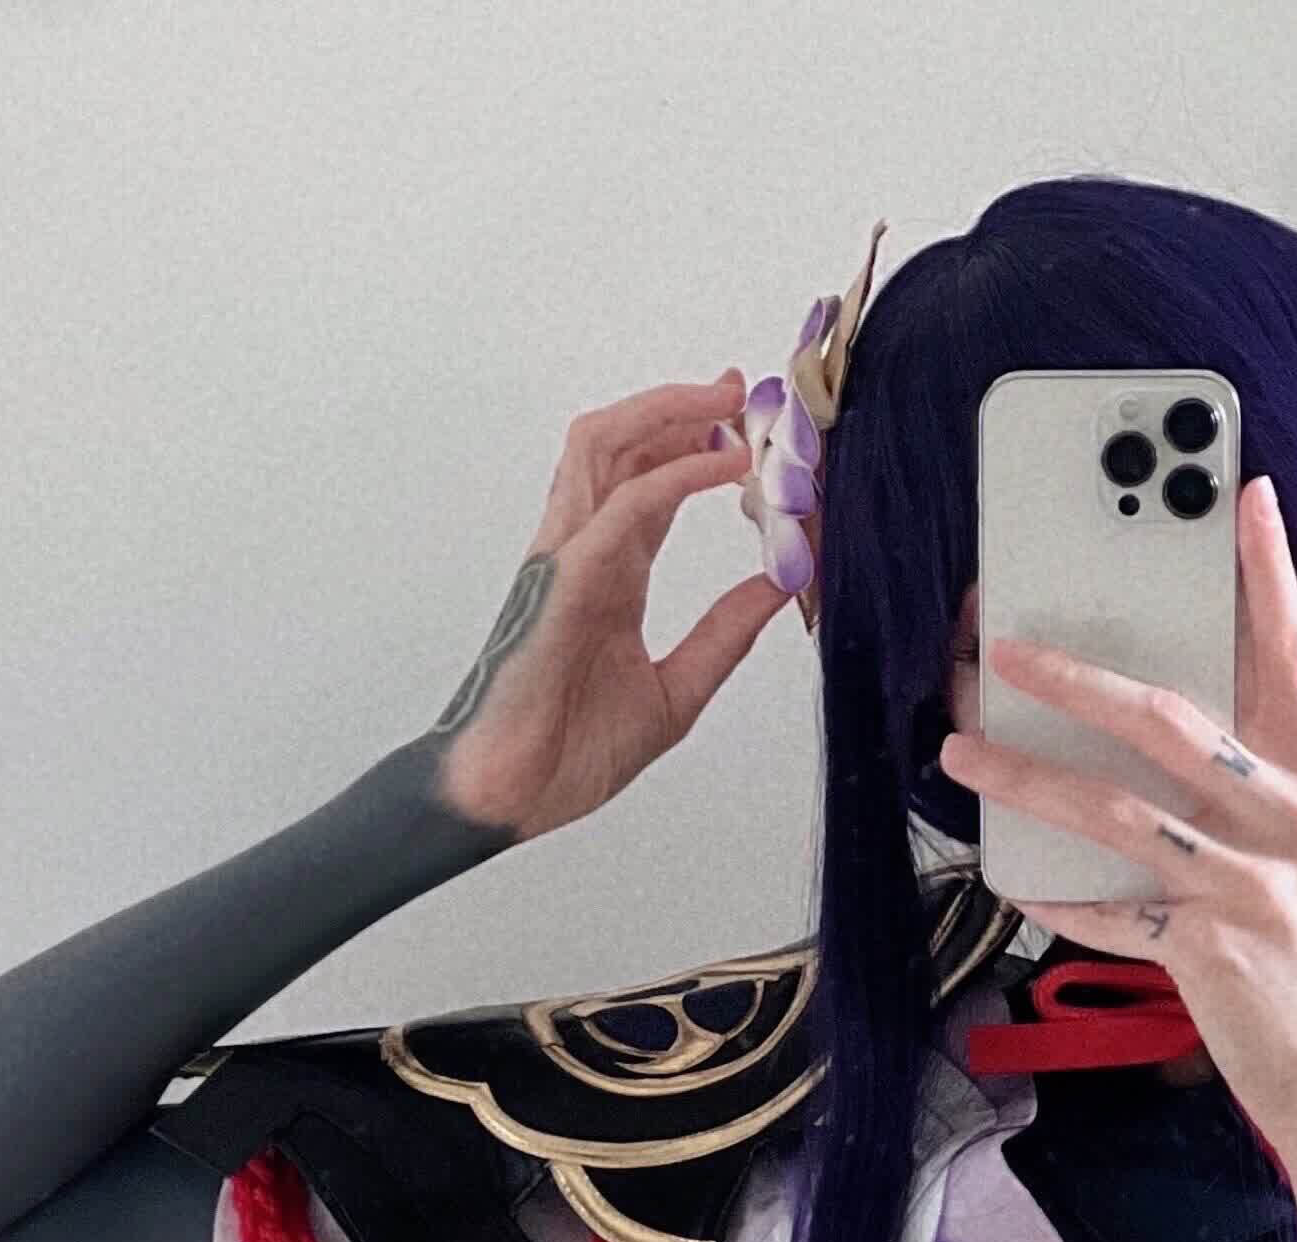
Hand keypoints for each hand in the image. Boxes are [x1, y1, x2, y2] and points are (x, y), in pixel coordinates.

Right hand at [434, 375, 787, 843]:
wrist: (515, 796)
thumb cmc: (572, 752)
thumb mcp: (678, 690)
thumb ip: (724, 634)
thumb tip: (780, 586)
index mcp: (608, 575)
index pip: (648, 484)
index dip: (694, 448)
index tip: (745, 431)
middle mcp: (583, 551)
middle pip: (621, 444)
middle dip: (679, 406)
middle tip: (739, 391)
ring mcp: (566, 558)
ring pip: (604, 446)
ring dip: (666, 413)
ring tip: (725, 403)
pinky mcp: (565, 578)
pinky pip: (622, 505)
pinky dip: (676, 476)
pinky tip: (724, 467)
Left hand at [935, 475, 1296, 1177]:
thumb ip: (1256, 797)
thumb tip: (1164, 739)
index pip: (1291, 658)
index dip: (1270, 574)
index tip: (1244, 494)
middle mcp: (1293, 822)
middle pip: (1170, 720)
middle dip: (1077, 675)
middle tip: (1003, 642)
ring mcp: (1253, 885)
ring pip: (1120, 809)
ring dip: (1029, 775)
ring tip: (962, 750)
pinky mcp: (1214, 951)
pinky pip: (1111, 909)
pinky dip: (1054, 892)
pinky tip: (1007, 872)